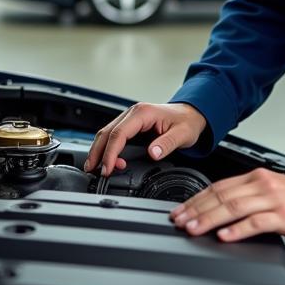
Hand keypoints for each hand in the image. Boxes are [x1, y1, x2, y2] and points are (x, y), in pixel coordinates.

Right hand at [84, 102, 206, 175]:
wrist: (191, 113)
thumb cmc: (187, 121)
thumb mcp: (182, 134)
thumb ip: (167, 144)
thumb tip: (152, 153)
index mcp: (143, 113)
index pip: (119, 134)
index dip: (110, 153)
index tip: (107, 168)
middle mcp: (133, 113)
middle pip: (107, 132)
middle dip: (97, 153)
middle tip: (93, 171)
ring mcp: (130, 118)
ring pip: (107, 133)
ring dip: (99, 150)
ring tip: (95, 168)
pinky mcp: (130, 124)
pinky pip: (113, 135)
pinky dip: (106, 148)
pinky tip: (106, 159)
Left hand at [169, 169, 284, 241]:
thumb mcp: (272, 191)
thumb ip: (249, 198)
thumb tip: (221, 213)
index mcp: (256, 178)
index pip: (218, 186)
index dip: (196, 199)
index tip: (180, 210)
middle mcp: (261, 185)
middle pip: (221, 196)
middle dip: (196, 209)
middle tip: (178, 221)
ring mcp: (272, 200)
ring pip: (234, 207)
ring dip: (209, 218)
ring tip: (193, 228)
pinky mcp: (284, 217)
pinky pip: (256, 222)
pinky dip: (238, 229)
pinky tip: (224, 236)